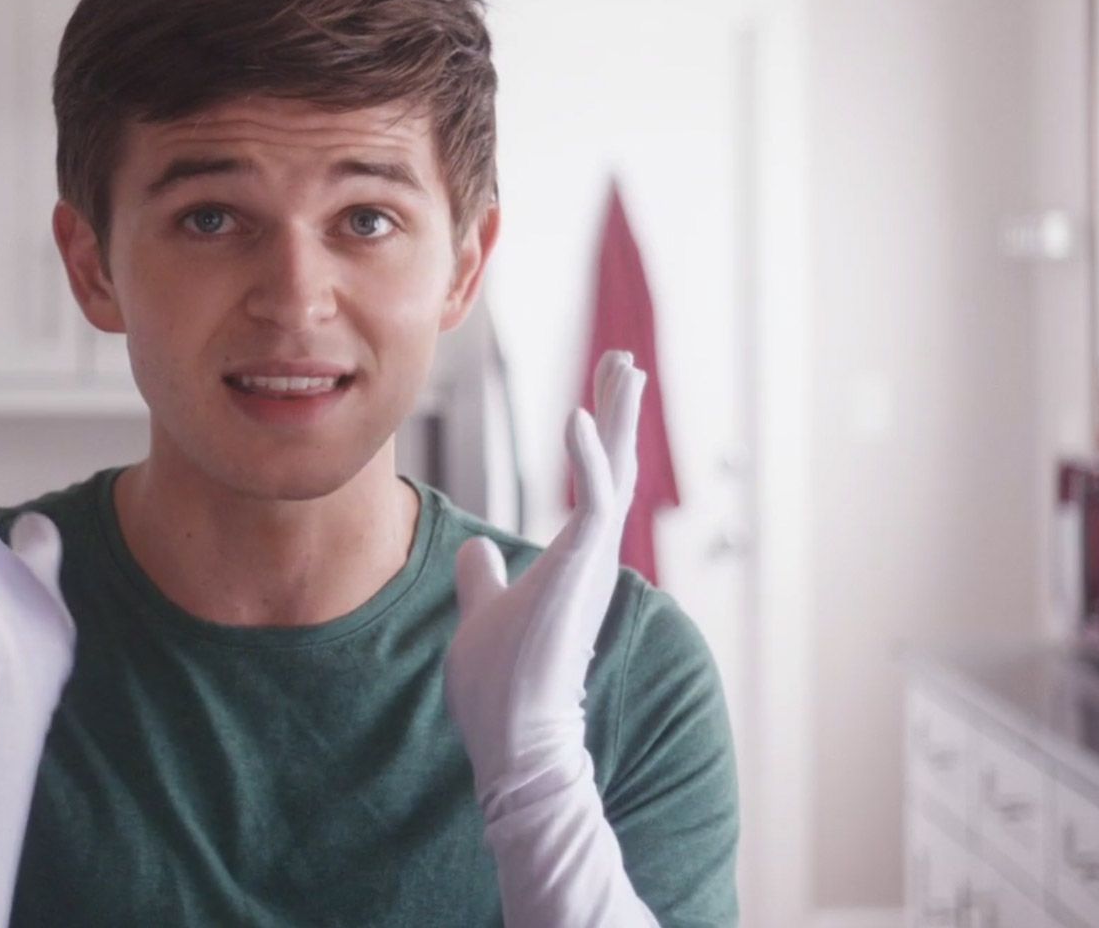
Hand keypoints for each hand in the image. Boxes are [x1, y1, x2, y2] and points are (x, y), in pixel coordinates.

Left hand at [444, 350, 643, 819]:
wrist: (514, 737)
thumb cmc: (501, 687)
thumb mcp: (485, 615)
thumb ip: (482, 580)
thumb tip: (473, 551)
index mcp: (572, 561)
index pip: (592, 488)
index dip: (596, 441)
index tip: (593, 396)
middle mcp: (592, 556)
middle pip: (614, 467)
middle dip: (618, 412)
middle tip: (625, 361)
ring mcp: (593, 561)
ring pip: (617, 472)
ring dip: (618, 417)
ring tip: (623, 365)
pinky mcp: (585, 569)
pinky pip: (596, 501)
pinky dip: (589, 457)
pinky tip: (578, 414)